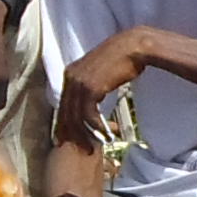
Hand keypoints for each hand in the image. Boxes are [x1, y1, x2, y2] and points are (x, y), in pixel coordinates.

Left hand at [54, 26, 157, 147]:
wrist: (133, 47)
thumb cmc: (121, 59)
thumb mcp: (99, 72)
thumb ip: (90, 84)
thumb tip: (91, 98)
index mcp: (70, 73)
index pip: (63, 104)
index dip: (64, 123)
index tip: (66, 138)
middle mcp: (70, 77)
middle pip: (65, 112)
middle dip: (71, 133)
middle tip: (79, 149)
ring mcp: (79, 82)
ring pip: (75, 116)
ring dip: (85, 134)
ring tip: (93, 146)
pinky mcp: (91, 87)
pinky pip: (88, 114)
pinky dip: (96, 127)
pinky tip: (105, 134)